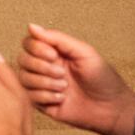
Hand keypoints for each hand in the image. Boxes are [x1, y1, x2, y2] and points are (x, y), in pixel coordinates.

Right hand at [19, 22, 134, 134]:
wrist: (111, 109)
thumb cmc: (103, 78)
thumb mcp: (83, 52)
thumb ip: (57, 38)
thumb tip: (31, 25)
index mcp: (54, 53)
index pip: (29, 43)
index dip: (36, 48)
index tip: (54, 56)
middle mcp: (45, 68)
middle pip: (22, 59)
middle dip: (41, 67)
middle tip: (62, 74)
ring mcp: (43, 86)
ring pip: (24, 78)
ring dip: (44, 82)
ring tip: (64, 87)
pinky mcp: (42, 104)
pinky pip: (30, 96)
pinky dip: (46, 96)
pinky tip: (62, 99)